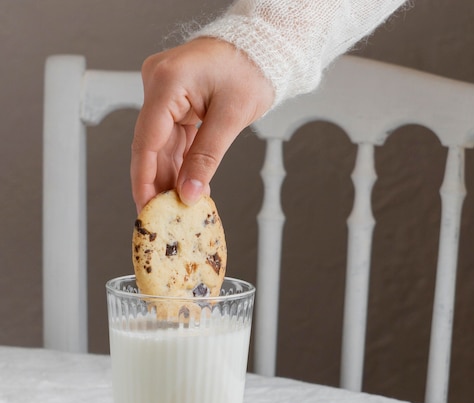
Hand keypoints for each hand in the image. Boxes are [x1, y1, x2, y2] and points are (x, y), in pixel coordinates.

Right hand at [130, 38, 274, 210]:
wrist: (261, 48)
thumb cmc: (250, 68)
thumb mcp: (231, 117)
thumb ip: (206, 158)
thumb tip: (188, 193)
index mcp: (167, 82)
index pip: (146, 141)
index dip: (143, 179)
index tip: (145, 208)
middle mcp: (158, 85)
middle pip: (150, 146)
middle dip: (156, 184)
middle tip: (161, 216)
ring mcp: (164, 94)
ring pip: (160, 147)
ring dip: (169, 177)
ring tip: (177, 207)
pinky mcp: (174, 102)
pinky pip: (172, 140)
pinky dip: (180, 164)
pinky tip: (185, 187)